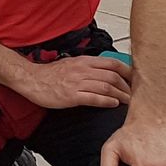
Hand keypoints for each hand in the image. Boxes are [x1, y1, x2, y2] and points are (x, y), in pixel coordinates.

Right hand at [16, 54, 132, 110]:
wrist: (31, 80)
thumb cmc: (50, 74)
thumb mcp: (71, 64)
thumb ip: (87, 67)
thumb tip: (104, 73)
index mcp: (83, 61)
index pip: (112, 63)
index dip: (127, 71)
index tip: (134, 79)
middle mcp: (82, 70)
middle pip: (113, 76)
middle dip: (127, 86)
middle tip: (133, 94)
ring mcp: (77, 82)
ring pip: (106, 87)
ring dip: (121, 95)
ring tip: (127, 102)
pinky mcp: (72, 95)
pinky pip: (94, 98)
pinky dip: (107, 101)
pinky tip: (113, 104)